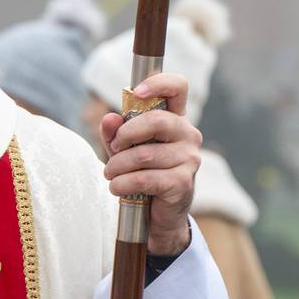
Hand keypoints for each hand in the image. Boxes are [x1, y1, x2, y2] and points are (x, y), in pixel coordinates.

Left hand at [98, 72, 200, 257]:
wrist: (158, 216)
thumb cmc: (142, 173)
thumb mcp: (123, 149)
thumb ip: (115, 132)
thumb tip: (109, 119)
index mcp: (175, 118)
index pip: (178, 87)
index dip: (159, 83)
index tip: (136, 93)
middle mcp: (188, 134)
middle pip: (156, 120)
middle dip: (125, 135)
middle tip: (113, 148)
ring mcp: (189, 159)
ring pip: (144, 154)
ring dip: (118, 166)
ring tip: (110, 174)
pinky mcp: (183, 182)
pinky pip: (145, 178)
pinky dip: (123, 183)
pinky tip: (117, 187)